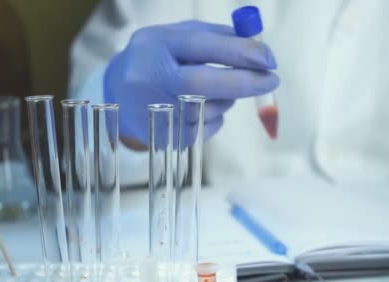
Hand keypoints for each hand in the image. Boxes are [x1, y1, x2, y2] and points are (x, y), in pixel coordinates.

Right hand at [104, 20, 278, 148]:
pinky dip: (214, 116)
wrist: (117, 96)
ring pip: (211, 108)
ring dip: (226, 98)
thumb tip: (257, 47)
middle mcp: (150, 80)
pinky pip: (207, 127)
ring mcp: (155, 112)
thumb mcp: (177, 37)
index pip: (201, 46)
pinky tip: (196, 108)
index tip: (268, 58)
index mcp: (155, 46)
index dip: (239, 52)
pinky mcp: (165, 137)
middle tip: (271, 81)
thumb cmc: (157, 60)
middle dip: (244, 82)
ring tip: (210, 89)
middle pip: (203, 84)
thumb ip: (214, 36)